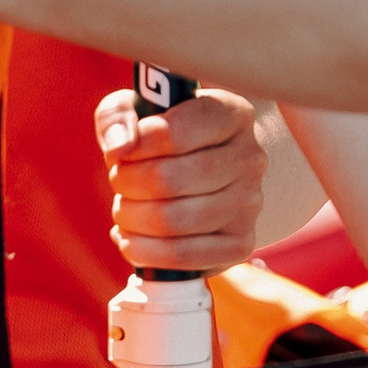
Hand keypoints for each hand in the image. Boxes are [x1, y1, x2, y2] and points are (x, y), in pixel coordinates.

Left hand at [95, 87, 267, 273]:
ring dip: (131, 218)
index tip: (122, 150)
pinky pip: (183, 256)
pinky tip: (131, 239)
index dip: (138, 144)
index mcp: (232, 113)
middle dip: (127, 183)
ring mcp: (250, 203)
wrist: (199, 174)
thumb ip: (117, 117)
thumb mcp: (135, 110)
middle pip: (169, 180)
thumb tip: (120, 148)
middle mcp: (250, 157)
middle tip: (118, 180)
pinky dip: (144, 252)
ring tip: (124, 208)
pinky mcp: (241, 242)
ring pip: (173, 221)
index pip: (177, 131)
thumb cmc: (161, 138)